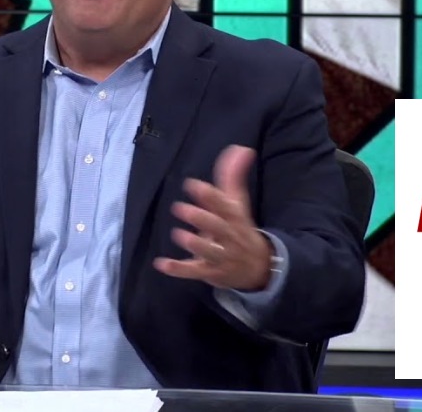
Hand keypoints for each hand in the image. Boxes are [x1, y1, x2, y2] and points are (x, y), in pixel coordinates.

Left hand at [154, 145, 272, 290]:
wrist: (260, 268)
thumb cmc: (241, 229)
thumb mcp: (238, 204)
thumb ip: (234, 177)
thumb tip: (241, 149)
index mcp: (235, 218)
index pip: (224, 205)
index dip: (210, 196)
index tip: (193, 184)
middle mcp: (229, 237)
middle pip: (217, 228)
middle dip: (200, 218)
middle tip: (180, 208)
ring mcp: (221, 256)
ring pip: (208, 251)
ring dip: (194, 243)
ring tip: (178, 234)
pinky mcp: (210, 273)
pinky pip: (194, 272)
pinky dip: (178, 269)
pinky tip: (161, 264)